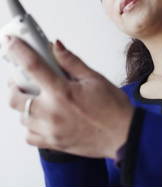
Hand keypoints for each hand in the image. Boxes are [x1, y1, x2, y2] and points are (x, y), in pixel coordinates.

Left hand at [7, 36, 133, 158]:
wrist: (123, 136)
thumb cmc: (113, 108)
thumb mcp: (95, 78)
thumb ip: (71, 62)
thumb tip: (56, 46)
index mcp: (63, 92)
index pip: (33, 66)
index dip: (18, 51)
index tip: (10, 43)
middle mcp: (52, 113)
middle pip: (15, 98)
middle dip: (13, 86)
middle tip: (22, 79)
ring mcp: (51, 130)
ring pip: (21, 117)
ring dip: (23, 105)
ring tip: (35, 98)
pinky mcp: (54, 143)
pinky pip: (29, 136)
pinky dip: (30, 125)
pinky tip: (41, 118)